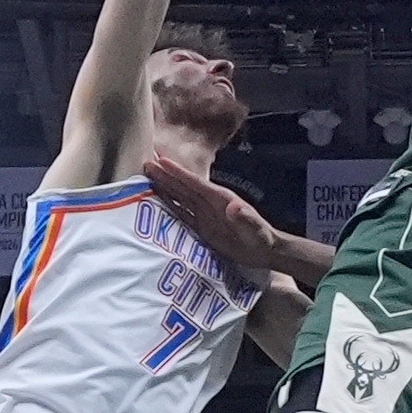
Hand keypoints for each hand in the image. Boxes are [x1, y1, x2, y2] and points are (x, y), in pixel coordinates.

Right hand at [143, 154, 284, 271]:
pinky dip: (170, 207)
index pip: (195, 183)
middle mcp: (210, 203)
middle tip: (146, 164)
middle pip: (184, 187)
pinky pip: (183, 215)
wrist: (265, 251)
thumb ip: (244, 218)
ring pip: (181, 198)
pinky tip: (158, 203)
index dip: (178, 173)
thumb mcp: (255, 228)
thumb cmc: (261, 238)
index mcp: (220, 199)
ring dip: (165, 188)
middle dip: (166, 176)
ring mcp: (205, 215)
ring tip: (147, 178)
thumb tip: (234, 207)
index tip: (161, 161)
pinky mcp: (203, 228)